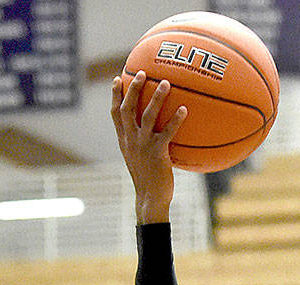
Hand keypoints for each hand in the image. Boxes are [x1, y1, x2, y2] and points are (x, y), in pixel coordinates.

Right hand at [111, 71, 186, 223]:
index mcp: (124, 140)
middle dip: (133, 89)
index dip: (115, 96)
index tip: (117, 79)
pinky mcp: (157, 153)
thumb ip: (142, 143)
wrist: (150, 198)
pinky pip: (167, 132)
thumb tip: (155, 130)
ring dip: (156, 98)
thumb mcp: (140, 159)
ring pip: (146, 116)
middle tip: (141, 72)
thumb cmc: (149, 179)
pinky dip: (175, 120)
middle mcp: (131, 140)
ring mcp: (142, 145)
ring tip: (166, 83)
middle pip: (127, 108)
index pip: (115, 114)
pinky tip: (184, 109)